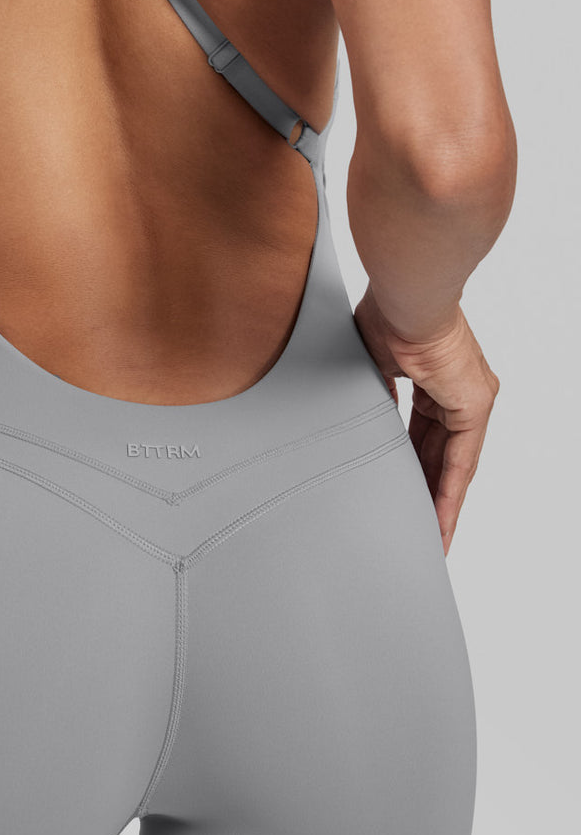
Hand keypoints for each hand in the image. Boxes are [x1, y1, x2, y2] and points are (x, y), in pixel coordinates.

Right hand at [353, 285, 499, 555]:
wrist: (405, 298)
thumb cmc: (386, 313)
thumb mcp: (374, 362)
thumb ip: (374, 389)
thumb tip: (360, 412)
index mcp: (436, 376)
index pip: (426, 430)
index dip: (413, 461)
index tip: (401, 485)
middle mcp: (461, 389)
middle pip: (441, 452)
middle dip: (427, 489)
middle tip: (415, 524)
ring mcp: (472, 398)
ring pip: (454, 462)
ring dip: (440, 501)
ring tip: (429, 536)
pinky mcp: (474, 406)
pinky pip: (461, 461)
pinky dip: (449, 493)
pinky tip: (440, 521)